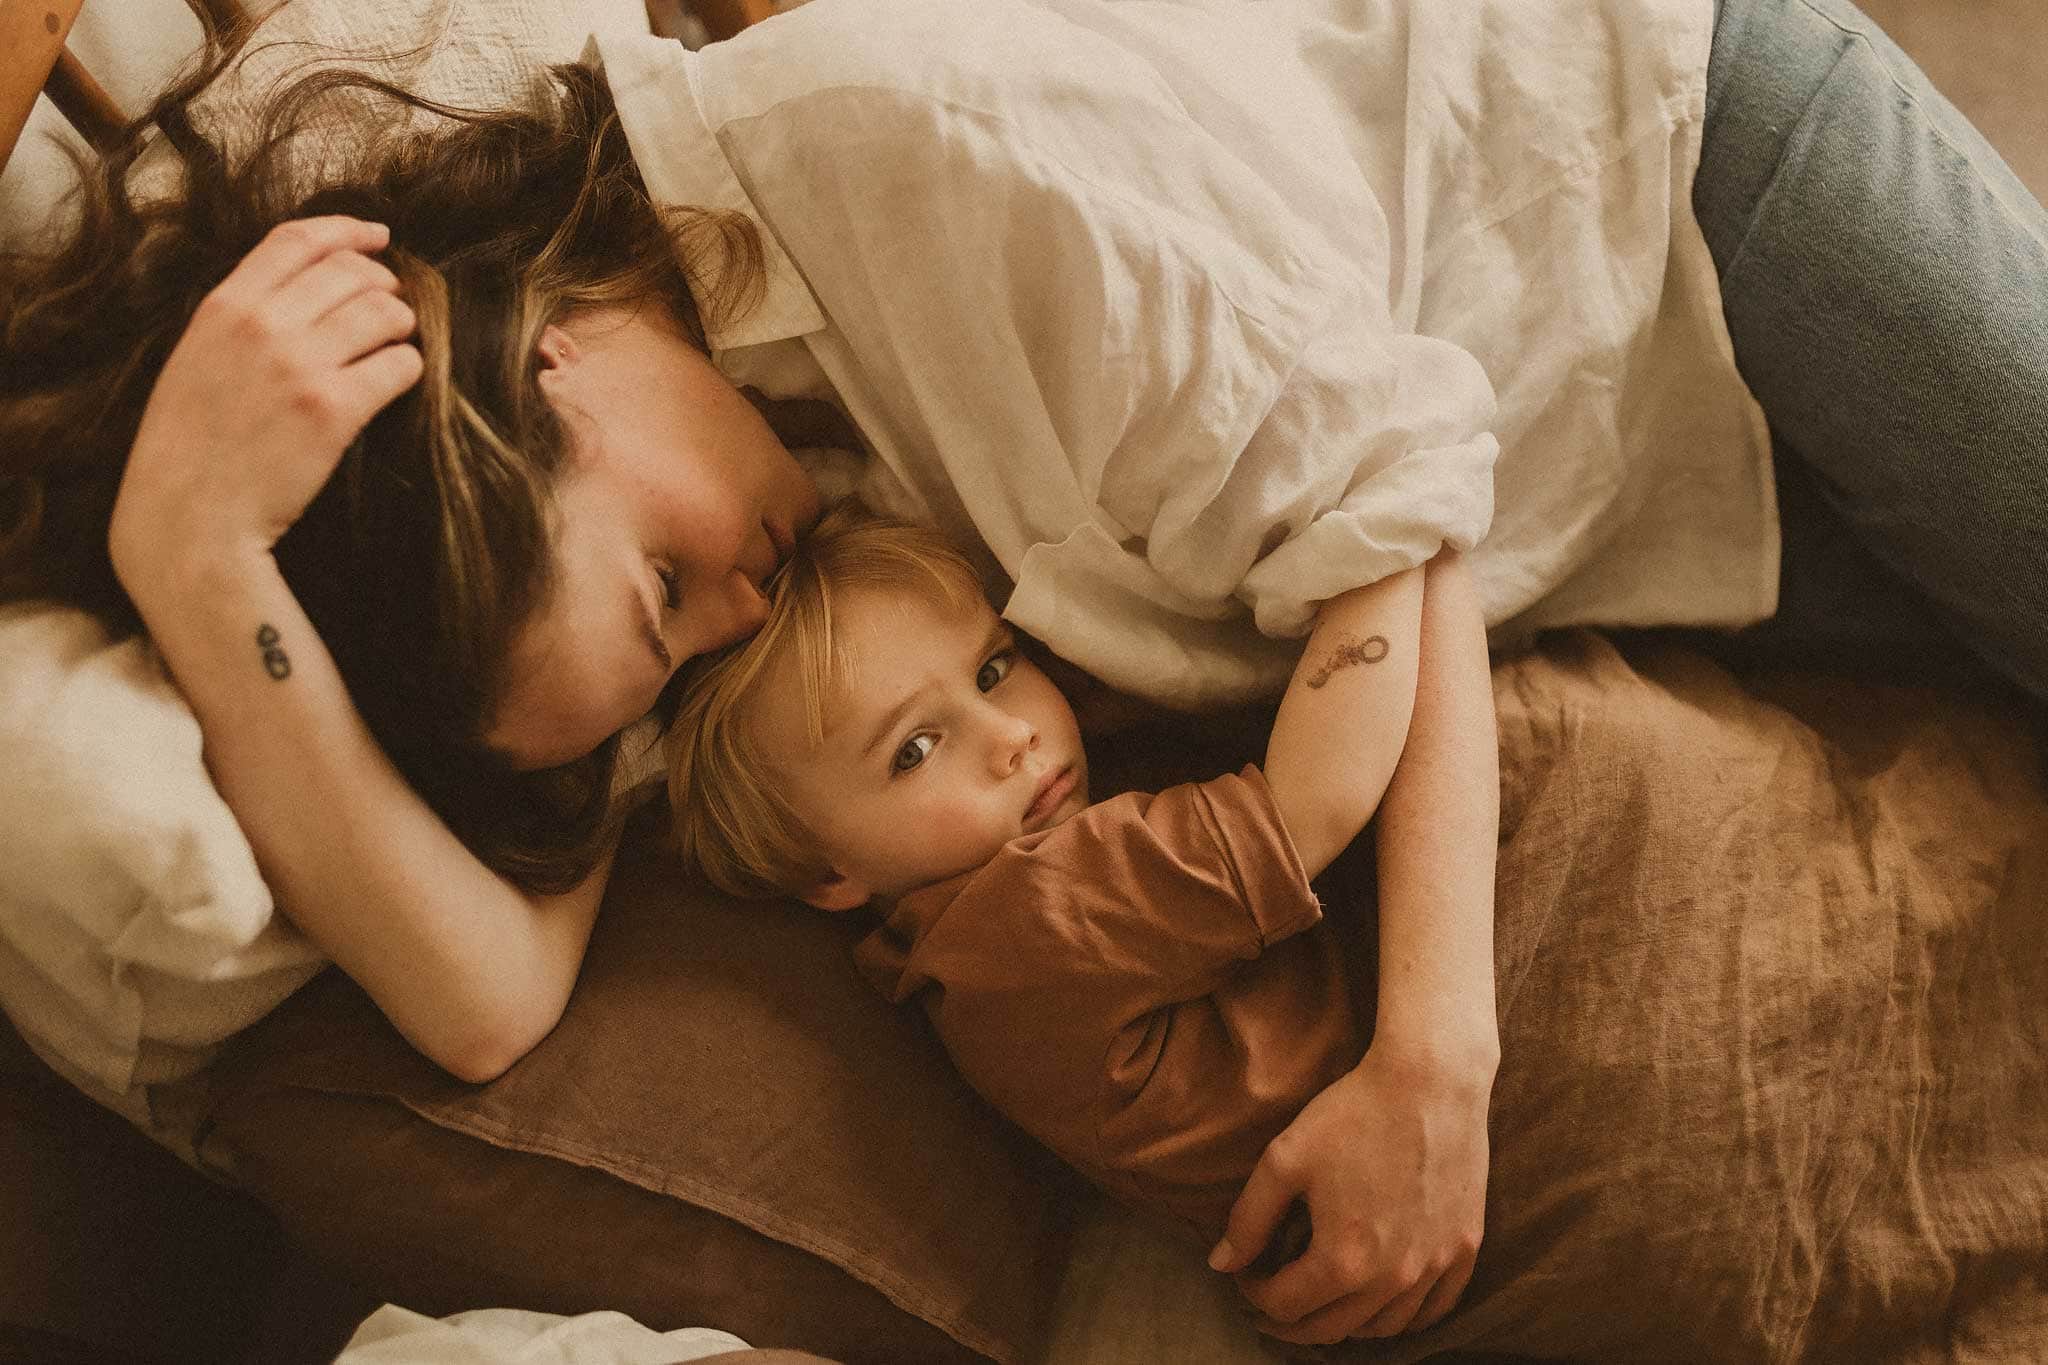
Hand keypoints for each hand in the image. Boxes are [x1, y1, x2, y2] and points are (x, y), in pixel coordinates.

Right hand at [108, 216, 421, 595]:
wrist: (189, 517)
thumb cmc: (191, 446)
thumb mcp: (196, 359)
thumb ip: (242, 318)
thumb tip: (305, 288)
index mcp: (224, 306)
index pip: (297, 240)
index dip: (347, 231)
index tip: (378, 236)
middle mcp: (263, 325)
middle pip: (352, 271)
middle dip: (384, 284)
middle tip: (391, 308)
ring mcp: (299, 366)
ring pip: (386, 313)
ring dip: (402, 326)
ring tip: (393, 347)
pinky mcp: (334, 410)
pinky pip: (401, 365)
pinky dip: (409, 369)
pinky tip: (397, 381)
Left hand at [1209, 1041, 1490, 1344]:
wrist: (1431, 1082)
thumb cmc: (1353, 1114)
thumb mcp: (1284, 1160)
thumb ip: (1248, 1220)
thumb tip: (1221, 1265)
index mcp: (1344, 1259)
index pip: (1284, 1304)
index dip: (1253, 1295)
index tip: (1244, 1274)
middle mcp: (1394, 1277)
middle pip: (1330, 1328)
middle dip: (1289, 1322)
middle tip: (1267, 1304)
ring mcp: (1436, 1266)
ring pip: (1382, 1328)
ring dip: (1342, 1324)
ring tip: (1318, 1304)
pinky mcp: (1463, 1248)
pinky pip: (1433, 1309)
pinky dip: (1400, 1317)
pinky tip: (1378, 1303)